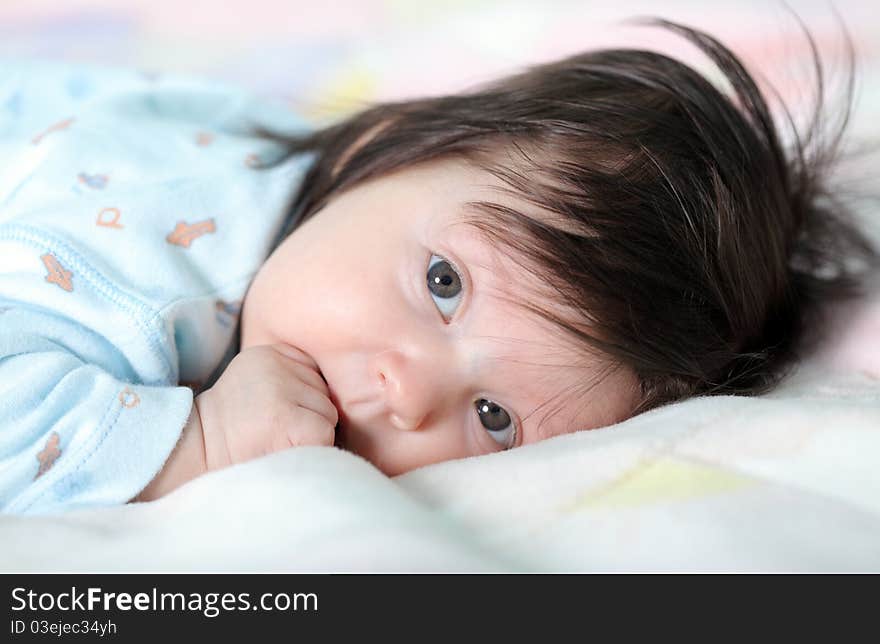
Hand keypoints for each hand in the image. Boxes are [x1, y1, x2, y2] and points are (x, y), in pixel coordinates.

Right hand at [135, 344, 336, 501]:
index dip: (304, 402)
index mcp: (269, 352)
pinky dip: (313, 448)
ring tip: (278, 440)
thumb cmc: (234, 429)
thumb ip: (291, 378)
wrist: (196, 455)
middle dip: (310, 417)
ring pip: (329, 413)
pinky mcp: (287, 418)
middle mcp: (275, 363)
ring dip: (311, 434)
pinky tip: (284, 450)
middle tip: (276, 432)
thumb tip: (338, 395)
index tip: (277, 415)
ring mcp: (281, 389)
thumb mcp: (258, 384)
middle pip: (326, 393)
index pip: (317, 373)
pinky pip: (324, 432)